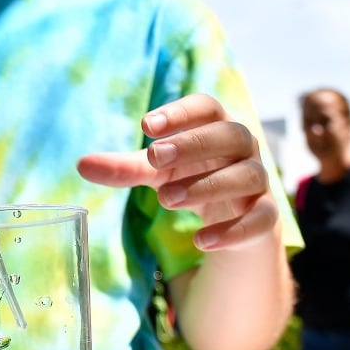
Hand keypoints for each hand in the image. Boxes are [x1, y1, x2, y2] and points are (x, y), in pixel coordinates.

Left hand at [76, 93, 278, 250]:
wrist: (235, 216)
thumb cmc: (192, 177)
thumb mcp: (158, 172)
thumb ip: (124, 168)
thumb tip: (82, 164)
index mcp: (216, 127)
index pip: (207, 107)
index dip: (180, 112)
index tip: (147, 125)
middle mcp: (243, 149)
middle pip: (231, 135)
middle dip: (193, 145)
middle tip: (155, 158)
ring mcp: (258, 182)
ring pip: (247, 176)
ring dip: (207, 186)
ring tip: (166, 200)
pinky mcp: (266, 216)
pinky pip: (261, 220)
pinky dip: (234, 231)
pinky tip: (202, 241)